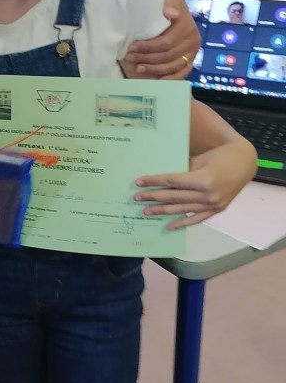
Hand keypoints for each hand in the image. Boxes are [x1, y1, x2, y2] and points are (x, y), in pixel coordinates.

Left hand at [124, 0, 199, 78]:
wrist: (174, 11)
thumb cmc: (167, 5)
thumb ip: (170, 2)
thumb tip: (170, 13)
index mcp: (187, 25)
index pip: (166, 42)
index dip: (148, 47)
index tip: (132, 47)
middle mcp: (192, 40)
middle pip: (167, 55)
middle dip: (146, 58)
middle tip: (130, 57)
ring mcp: (192, 52)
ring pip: (172, 66)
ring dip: (153, 68)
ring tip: (138, 68)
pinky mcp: (190, 61)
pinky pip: (181, 73)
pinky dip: (170, 78)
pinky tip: (157, 80)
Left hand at [133, 140, 257, 228]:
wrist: (245, 163)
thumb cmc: (221, 156)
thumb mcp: (200, 159)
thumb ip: (183, 171)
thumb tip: (162, 180)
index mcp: (203, 180)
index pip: (171, 181)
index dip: (154, 182)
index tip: (139, 183)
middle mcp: (207, 195)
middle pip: (174, 197)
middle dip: (153, 197)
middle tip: (137, 198)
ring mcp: (213, 205)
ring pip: (181, 210)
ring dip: (162, 211)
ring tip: (146, 211)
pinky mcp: (217, 211)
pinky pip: (196, 219)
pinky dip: (182, 223)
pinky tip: (169, 226)